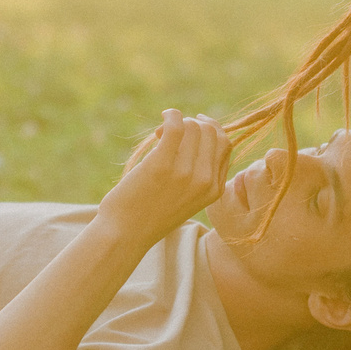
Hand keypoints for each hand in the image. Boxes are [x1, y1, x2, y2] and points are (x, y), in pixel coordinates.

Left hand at [98, 110, 230, 246]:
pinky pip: (176, 125)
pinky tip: (163, 117)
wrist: (125, 234)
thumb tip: (197, 134)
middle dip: (195, 124)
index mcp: (215, 190)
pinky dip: (171, 115)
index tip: (190, 130)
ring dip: (179, 121)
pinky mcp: (162, 164)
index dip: (209, 132)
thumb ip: (199, 175)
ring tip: (160, 134)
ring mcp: (186, 173)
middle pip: (213, 133)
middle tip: (171, 133)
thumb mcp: (186, 199)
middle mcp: (205, 181)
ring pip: (196, 127)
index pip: (225, 146)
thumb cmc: (150, 215)